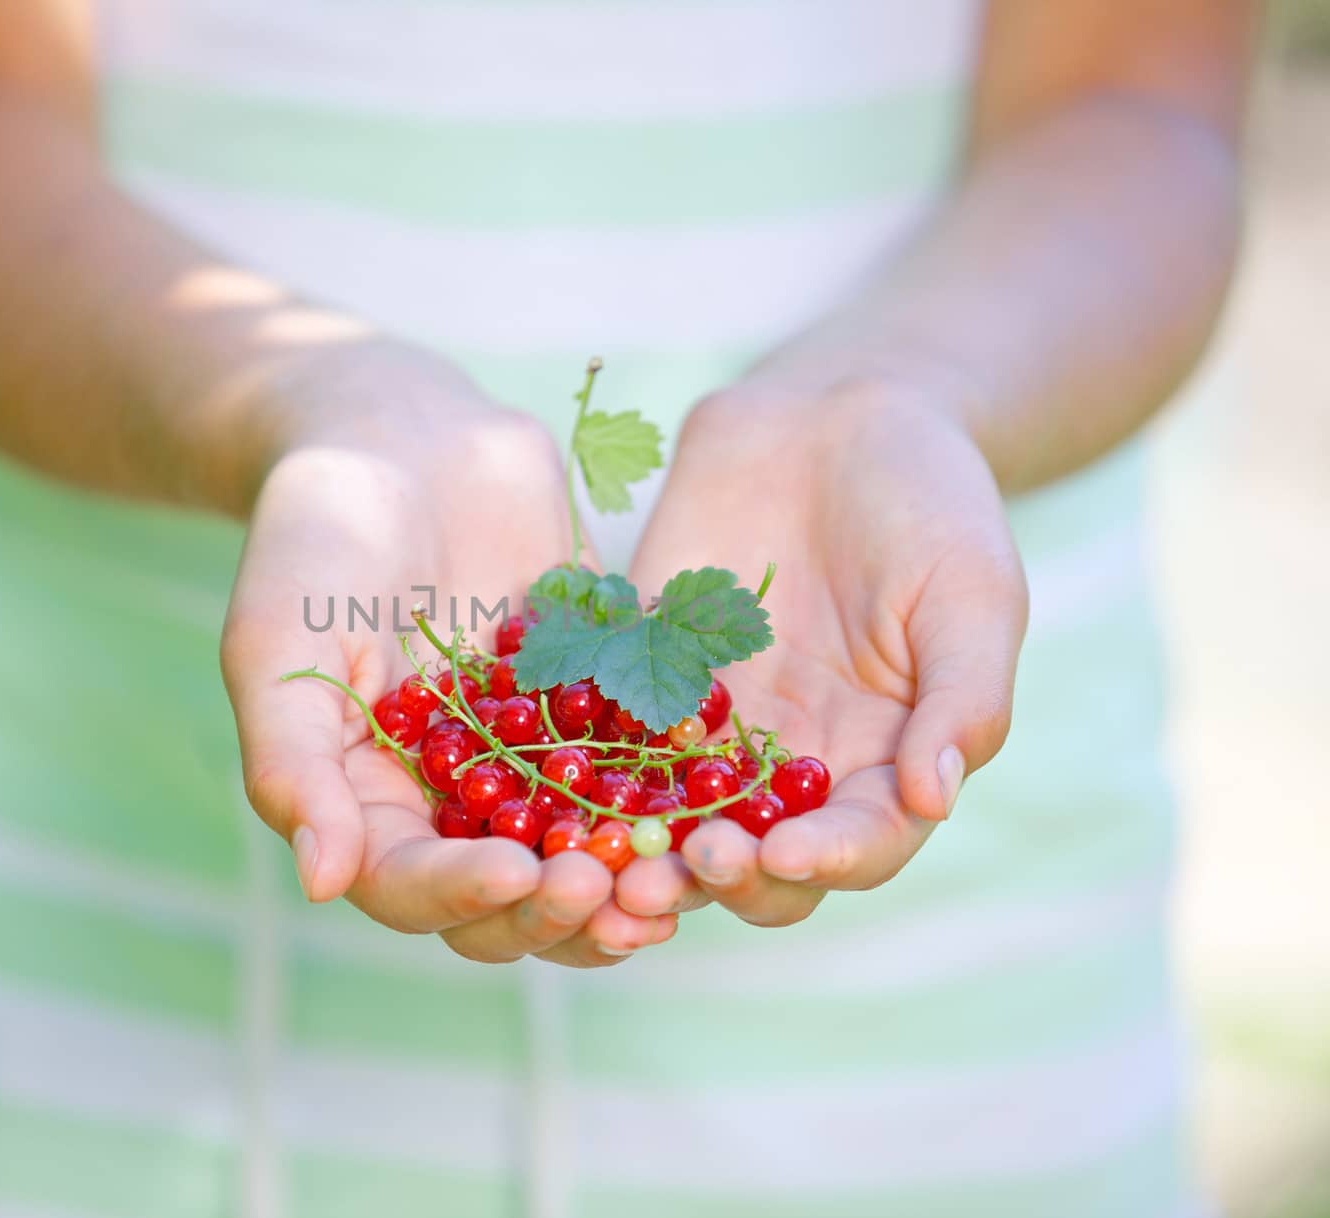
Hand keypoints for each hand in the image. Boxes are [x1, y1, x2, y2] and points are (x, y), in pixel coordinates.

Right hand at [221, 341, 677, 964]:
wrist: (404, 438)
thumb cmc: (318, 538)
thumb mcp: (279, 643)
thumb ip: (295, 763)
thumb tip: (323, 884)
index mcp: (369, 805)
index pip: (411, 885)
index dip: (463, 894)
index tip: (518, 874)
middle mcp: (454, 803)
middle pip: (507, 896)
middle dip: (557, 907)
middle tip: (609, 891)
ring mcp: (532, 760)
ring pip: (583, 853)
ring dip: (626, 882)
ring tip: (671, 883)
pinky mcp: (597, 709)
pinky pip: (642, 769)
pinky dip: (675, 796)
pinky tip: (719, 801)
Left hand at [624, 376, 1027, 926]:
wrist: (835, 416)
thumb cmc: (931, 504)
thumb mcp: (972, 592)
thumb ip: (962, 696)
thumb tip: (931, 800)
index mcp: (882, 764)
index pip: (860, 844)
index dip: (826, 862)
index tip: (785, 856)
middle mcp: (790, 768)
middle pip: (755, 860)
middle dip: (718, 876)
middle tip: (677, 871)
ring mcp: (710, 729)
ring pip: (668, 819)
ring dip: (635, 850)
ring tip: (600, 860)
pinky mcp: (641, 676)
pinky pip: (604, 732)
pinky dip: (576, 763)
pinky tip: (538, 777)